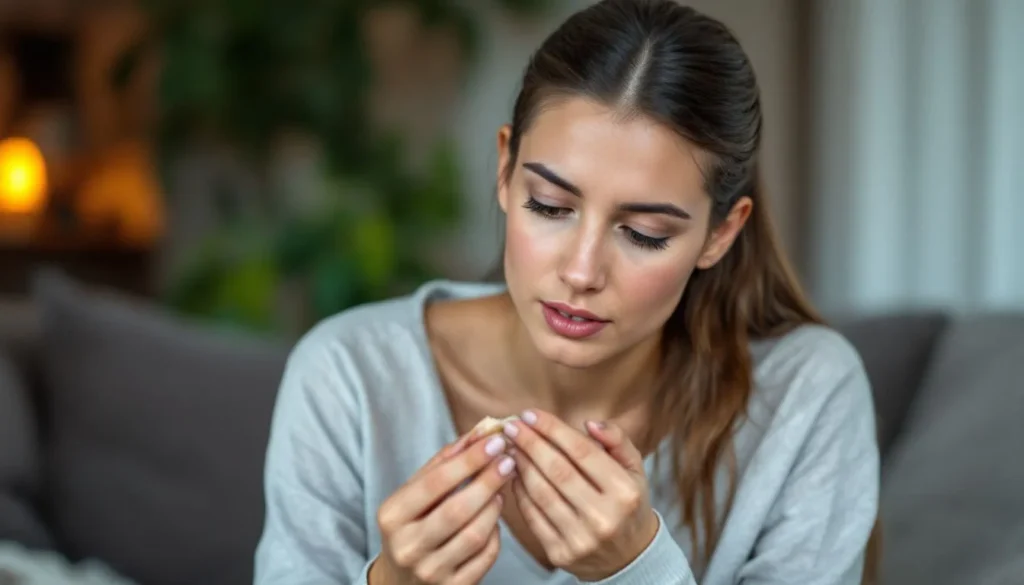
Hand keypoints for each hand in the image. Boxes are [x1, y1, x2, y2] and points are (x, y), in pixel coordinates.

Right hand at [371, 431, 516, 584]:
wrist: (401, 579)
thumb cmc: (412, 523)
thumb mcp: (415, 493)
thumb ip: (443, 462)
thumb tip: (478, 433)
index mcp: (392, 516)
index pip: (434, 483)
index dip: (468, 461)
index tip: (495, 441)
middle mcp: (408, 547)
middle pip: (457, 510)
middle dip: (487, 481)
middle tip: (508, 461)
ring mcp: (430, 572)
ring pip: (475, 535)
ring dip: (494, 506)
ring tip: (501, 488)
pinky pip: (485, 557)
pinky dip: (495, 534)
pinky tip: (494, 518)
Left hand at [501, 410, 658, 581]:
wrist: (628, 556)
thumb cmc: (627, 503)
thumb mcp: (635, 469)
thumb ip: (617, 440)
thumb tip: (590, 423)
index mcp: (624, 491)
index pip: (582, 451)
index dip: (553, 429)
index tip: (531, 414)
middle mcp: (604, 517)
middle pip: (557, 470)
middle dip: (530, 443)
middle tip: (512, 426)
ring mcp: (581, 538)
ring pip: (541, 492)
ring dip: (521, 465)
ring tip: (510, 446)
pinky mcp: (560, 553)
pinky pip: (532, 516)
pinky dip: (520, 492)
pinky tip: (514, 474)